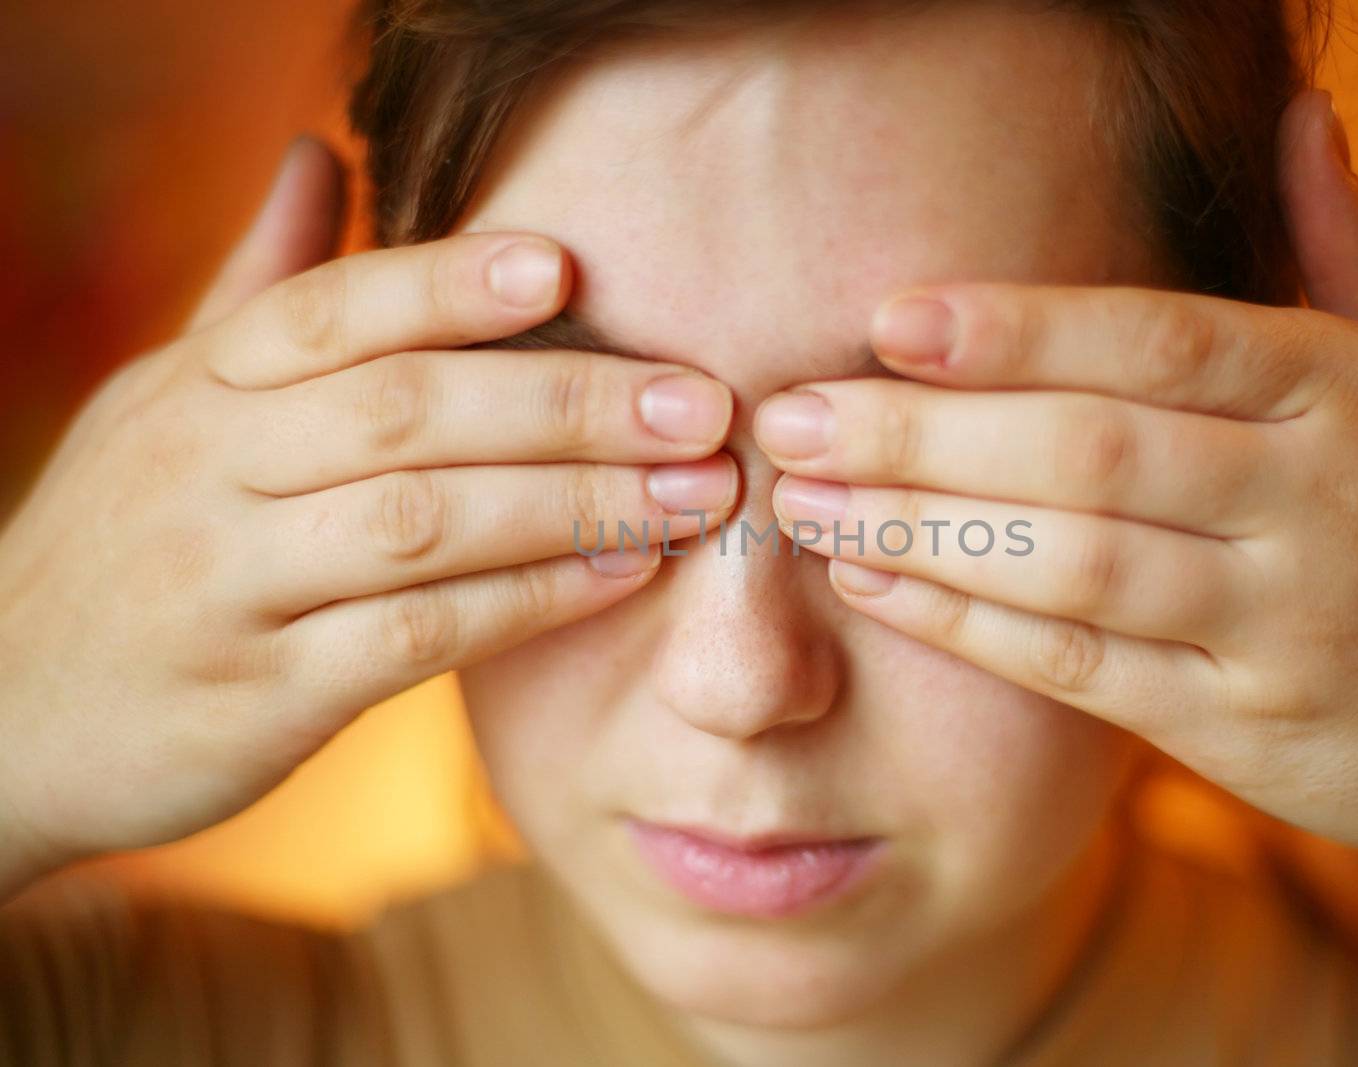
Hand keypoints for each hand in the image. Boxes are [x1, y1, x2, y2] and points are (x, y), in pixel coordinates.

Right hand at [0, 138, 736, 894]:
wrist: (3, 717)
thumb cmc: (125, 546)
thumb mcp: (165, 403)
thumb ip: (259, 291)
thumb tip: (318, 151)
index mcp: (196, 392)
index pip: (332, 311)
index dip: (450, 282)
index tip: (571, 267)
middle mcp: (205, 473)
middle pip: (403, 409)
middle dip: (566, 400)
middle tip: (699, 403)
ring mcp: (228, 586)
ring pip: (419, 520)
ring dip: (572, 501)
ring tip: (693, 491)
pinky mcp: (259, 696)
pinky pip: (412, 638)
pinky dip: (524, 602)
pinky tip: (616, 575)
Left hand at [755, 90, 1357, 876]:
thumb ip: (1354, 247)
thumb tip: (1304, 113)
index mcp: (1348, 391)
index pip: (1162, 342)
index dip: (1019, 329)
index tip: (891, 320)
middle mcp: (1316, 498)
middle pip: (1091, 450)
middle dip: (923, 434)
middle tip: (789, 417)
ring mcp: (1282, 620)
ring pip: (1074, 563)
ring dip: (922, 532)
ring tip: (802, 503)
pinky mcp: (1247, 726)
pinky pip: (1085, 671)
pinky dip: (973, 629)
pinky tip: (879, 590)